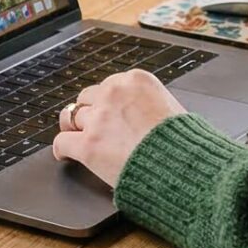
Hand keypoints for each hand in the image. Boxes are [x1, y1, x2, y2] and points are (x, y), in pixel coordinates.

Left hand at [52, 69, 186, 188]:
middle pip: (88, 98)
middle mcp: (114, 94)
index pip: (109, 84)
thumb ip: (150, 104)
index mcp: (137, 80)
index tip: (106, 110)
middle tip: (91, 125)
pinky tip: (65, 154)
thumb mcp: (173, 108)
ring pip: (72, 117)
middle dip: (90, 112)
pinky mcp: (88, 145)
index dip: (106, 101)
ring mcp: (99, 119)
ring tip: (75, 137)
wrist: (184, 167)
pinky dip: (62, 150)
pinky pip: (62, 142)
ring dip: (75, 128)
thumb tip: (143, 113)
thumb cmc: (185, 144)